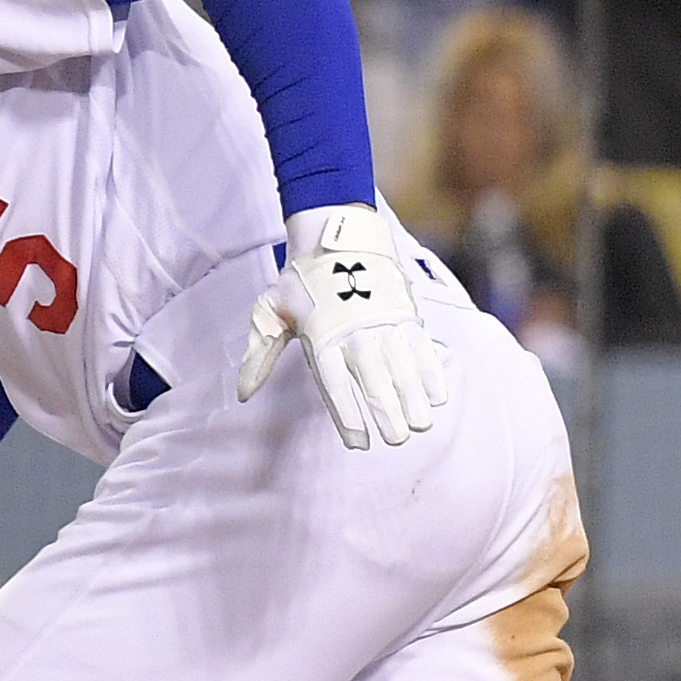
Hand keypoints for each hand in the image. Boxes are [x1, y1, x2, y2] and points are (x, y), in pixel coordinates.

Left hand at [237, 205, 450, 448]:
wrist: (339, 237)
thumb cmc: (302, 282)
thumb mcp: (271, 311)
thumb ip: (261, 354)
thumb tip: (243, 393)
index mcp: (322, 336)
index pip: (335, 385)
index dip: (349, 416)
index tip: (358, 442)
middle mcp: (356, 332)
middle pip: (375, 380)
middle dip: (388, 413)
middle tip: (396, 439)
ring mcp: (385, 322)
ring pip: (403, 367)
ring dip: (414, 399)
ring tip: (420, 426)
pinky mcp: (407, 313)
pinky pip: (423, 347)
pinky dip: (431, 372)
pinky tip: (436, 398)